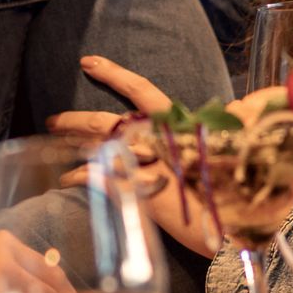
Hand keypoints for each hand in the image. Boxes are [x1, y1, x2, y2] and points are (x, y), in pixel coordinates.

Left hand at [45, 54, 233, 258]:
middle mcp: (154, 143)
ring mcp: (141, 169)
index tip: (88, 61)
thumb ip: (234, 122)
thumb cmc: (234, 190)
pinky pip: (95, 180)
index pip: (141, 91)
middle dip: (74, 119)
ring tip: (53, 144)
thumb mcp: (236, 148)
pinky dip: (78, 177)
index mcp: (177, 127)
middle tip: (53, 119)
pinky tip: (67, 179)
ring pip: (95, 148)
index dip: (113, 74)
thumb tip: (240, 105)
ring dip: (70, 145)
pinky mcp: (132, 195)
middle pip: (104, 122)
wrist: (231, 231)